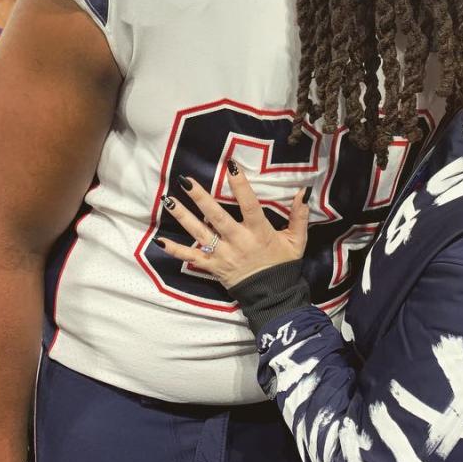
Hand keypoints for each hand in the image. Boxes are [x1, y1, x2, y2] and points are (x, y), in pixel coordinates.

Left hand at [157, 162, 308, 289]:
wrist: (272, 295)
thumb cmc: (283, 264)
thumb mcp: (297, 240)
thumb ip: (299, 216)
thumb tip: (303, 192)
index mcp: (258, 232)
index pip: (249, 204)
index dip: (240, 186)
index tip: (231, 166)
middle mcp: (238, 241)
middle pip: (217, 217)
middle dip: (201, 198)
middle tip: (186, 181)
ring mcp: (222, 254)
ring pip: (200, 233)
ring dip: (183, 216)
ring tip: (168, 200)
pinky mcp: (212, 266)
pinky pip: (191, 257)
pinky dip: (175, 250)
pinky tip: (160, 241)